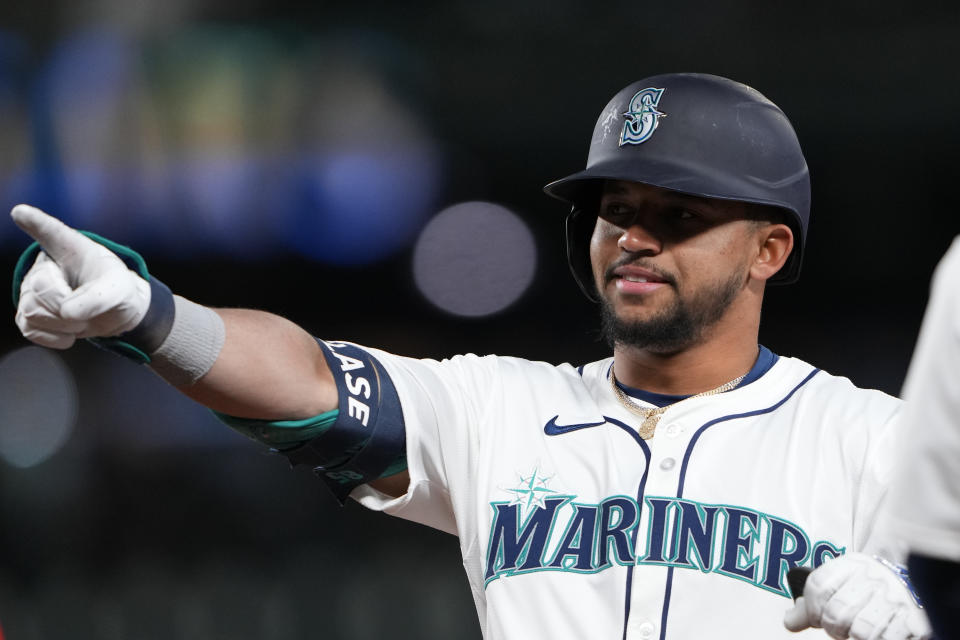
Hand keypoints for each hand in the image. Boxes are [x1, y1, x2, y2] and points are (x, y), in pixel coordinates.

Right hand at [12, 205, 149, 348]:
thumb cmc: (117, 290)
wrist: (113, 312)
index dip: (36, 223)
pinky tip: (70, 332)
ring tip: (80, 320)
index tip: (21, 212)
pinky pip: (29, 329)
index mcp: (69, 248)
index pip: (51, 232)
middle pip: (39, 288)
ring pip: (32, 311)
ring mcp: (32, 289)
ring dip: (62, 325)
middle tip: (85, 311)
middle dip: (65, 307)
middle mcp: (45, 265)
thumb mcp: (120, 291)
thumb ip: (99, 299)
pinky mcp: (29, 314)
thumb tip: (68, 313)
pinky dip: (54, 337)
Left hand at [783, 553, 931, 638]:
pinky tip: (880, 632)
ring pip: (859, 630)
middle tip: (843, 626)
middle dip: (834, 627)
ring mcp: (894, 598)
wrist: (913, 587)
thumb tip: (789, 622)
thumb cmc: (867, 590)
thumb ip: (812, 603)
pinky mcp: (912, 621)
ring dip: (856, 635)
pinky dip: (877, 639)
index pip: (817, 586)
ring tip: (861, 629)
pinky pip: (883, 639)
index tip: (817, 616)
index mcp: (851, 565)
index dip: (811, 608)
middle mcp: (873, 577)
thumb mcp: (839, 586)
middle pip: (835, 613)